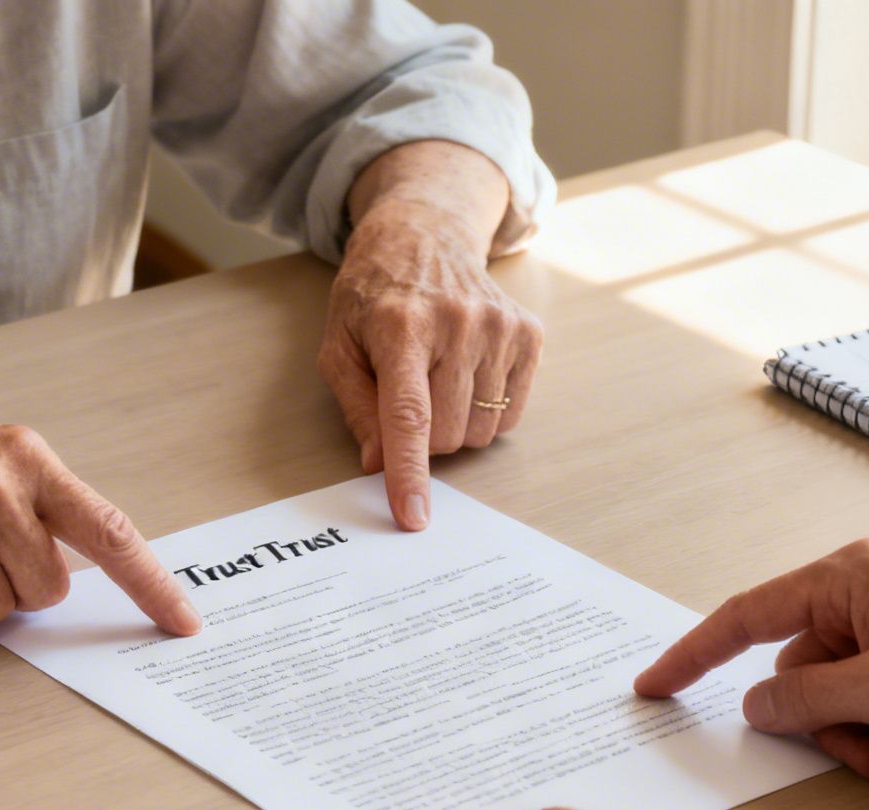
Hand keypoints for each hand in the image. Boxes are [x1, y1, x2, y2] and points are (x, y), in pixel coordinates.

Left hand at [320, 165, 542, 530]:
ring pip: (483, 429)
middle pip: (448, 434)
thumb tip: (377, 463)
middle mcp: (457, 323)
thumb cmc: (374, 296)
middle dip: (425, 438)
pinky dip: (488, 409)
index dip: (409, 472)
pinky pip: (513, 412)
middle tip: (410, 399)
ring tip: (439, 378)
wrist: (425, 235)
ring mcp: (499, 326)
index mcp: (401, 327)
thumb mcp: (340, 345)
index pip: (409, 417)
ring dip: (458, 423)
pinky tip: (467, 372)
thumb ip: (356, 407)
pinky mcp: (528, 332)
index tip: (413, 515)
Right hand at [635, 540, 868, 776]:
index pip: (748, 616)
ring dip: (865, 735)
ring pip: (844, 692)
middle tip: (864, 755)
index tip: (656, 684)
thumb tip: (758, 704)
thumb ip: (803, 698)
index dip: (695, 653)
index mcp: (850, 575)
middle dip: (828, 724)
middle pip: (803, 668)